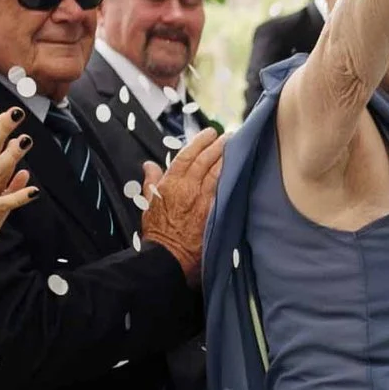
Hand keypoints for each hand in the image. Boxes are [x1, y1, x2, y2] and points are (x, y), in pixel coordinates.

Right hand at [138, 126, 223, 279]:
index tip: (209, 133)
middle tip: (229, 135)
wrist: (168, 256)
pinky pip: (224, 191)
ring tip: (237, 147)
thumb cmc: (157, 232)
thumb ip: (150, 181)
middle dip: (218, 145)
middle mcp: (187, 187)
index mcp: (170, 183)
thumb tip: (148, 165)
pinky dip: (231, 179)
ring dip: (227, 158)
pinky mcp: (213, 212)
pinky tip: (240, 171)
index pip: (186, 155)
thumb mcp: (148, 203)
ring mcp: (202, 199)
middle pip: (205, 160)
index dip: (199, 142)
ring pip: (217, 172)